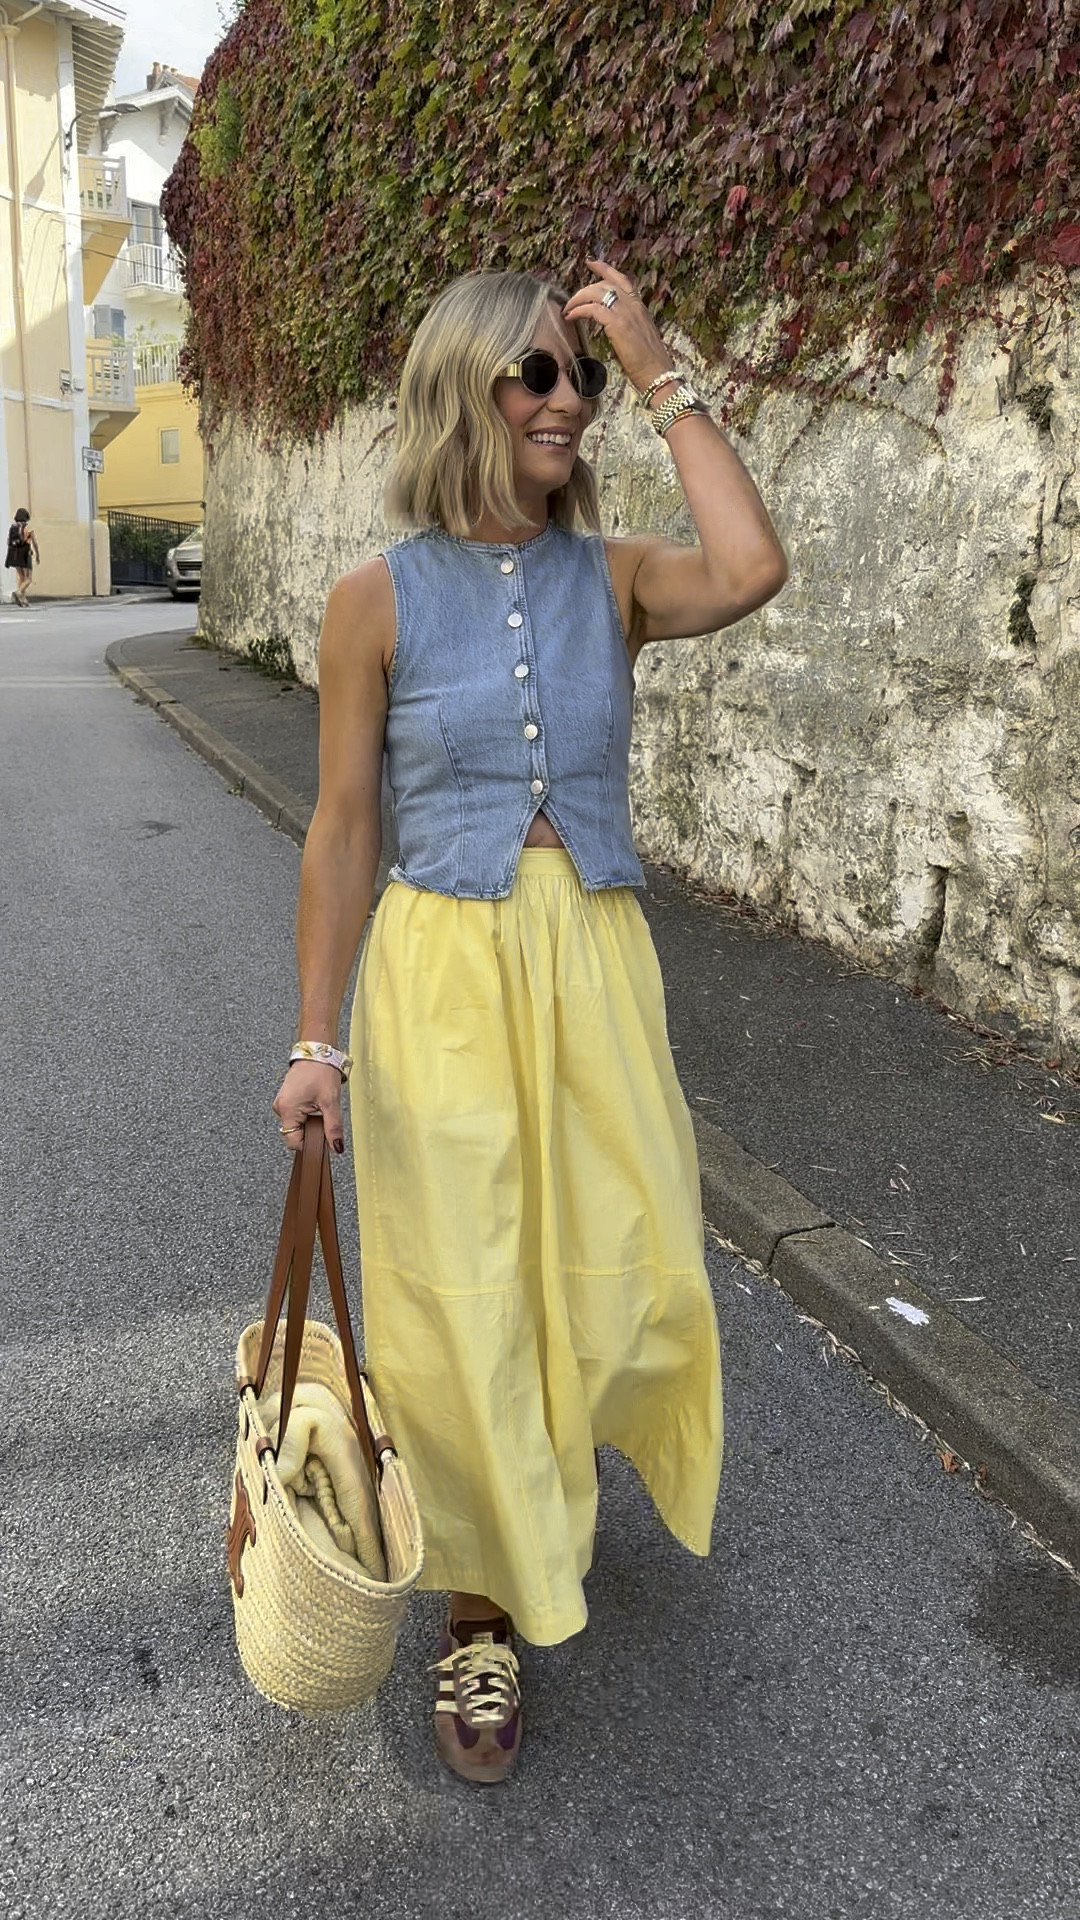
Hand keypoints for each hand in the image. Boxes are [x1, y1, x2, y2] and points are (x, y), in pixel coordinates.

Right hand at [272, 1060, 345, 1154]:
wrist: (317, 1050)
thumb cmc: (321, 1070)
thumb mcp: (330, 1102)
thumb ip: (333, 1127)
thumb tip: (337, 1147)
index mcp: (287, 1110)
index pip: (293, 1142)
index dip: (309, 1145)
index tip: (323, 1141)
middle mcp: (280, 1108)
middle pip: (294, 1134)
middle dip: (311, 1133)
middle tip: (325, 1119)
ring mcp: (282, 1102)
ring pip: (296, 1125)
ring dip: (309, 1123)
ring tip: (320, 1108)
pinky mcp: (287, 1098)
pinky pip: (296, 1115)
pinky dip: (306, 1115)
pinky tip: (315, 1105)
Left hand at [562, 258, 674, 396]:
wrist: (657, 372)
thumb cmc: (649, 361)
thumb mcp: (640, 336)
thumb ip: (628, 324)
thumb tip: (613, 325)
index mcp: (639, 307)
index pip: (622, 280)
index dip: (605, 269)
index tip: (592, 263)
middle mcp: (633, 305)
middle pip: (604, 284)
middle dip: (584, 290)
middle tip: (571, 300)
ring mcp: (626, 313)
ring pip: (596, 293)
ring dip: (578, 299)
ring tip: (568, 309)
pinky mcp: (617, 324)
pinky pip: (592, 309)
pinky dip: (579, 310)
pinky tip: (571, 317)